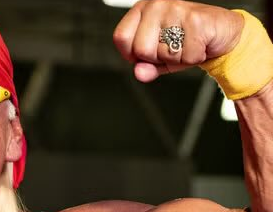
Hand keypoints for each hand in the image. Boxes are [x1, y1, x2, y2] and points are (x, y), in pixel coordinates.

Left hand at [113, 0, 243, 82]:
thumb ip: (145, 67)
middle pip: (141, 49)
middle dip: (157, 58)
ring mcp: (175, 9)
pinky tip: (198, 44)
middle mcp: (157, 5)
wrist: (222, 32)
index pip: (121, 37)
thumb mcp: (160, 58)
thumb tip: (139, 72)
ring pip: (162, 53)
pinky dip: (193, 57)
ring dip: (177, 58)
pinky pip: (185, 56)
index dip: (130, 54)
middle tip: (172, 48)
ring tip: (185, 45)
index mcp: (143, 9)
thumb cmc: (188, 41)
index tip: (144, 55)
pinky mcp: (195, 19)